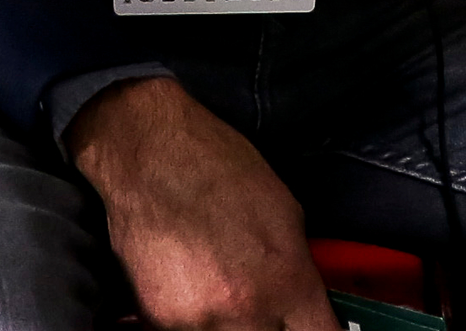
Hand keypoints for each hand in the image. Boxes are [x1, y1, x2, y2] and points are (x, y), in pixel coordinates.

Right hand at [67, 78, 339, 330]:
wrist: (149, 151)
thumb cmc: (216, 167)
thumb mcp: (284, 210)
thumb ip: (298, 266)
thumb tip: (306, 303)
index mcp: (287, 279)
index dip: (316, 329)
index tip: (308, 323)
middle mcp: (246, 310)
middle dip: (270, 325)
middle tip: (258, 299)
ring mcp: (200, 321)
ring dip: (229, 323)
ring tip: (219, 284)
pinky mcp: (159, 320)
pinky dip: (192, 317)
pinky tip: (189, 281)